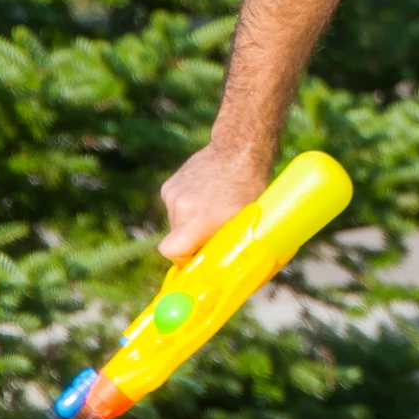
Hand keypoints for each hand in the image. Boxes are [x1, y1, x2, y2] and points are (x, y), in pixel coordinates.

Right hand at [157, 142, 270, 259]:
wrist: (238, 148)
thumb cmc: (249, 185)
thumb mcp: (244, 219)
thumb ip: (229, 243)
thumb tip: (228, 270)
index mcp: (196, 220)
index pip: (171, 251)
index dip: (183, 258)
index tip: (198, 254)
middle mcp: (179, 207)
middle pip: (176, 237)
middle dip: (193, 239)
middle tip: (214, 229)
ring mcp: (172, 194)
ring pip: (176, 221)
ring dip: (191, 220)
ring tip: (214, 205)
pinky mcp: (170, 184)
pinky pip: (175, 205)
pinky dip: (187, 205)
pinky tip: (207, 194)